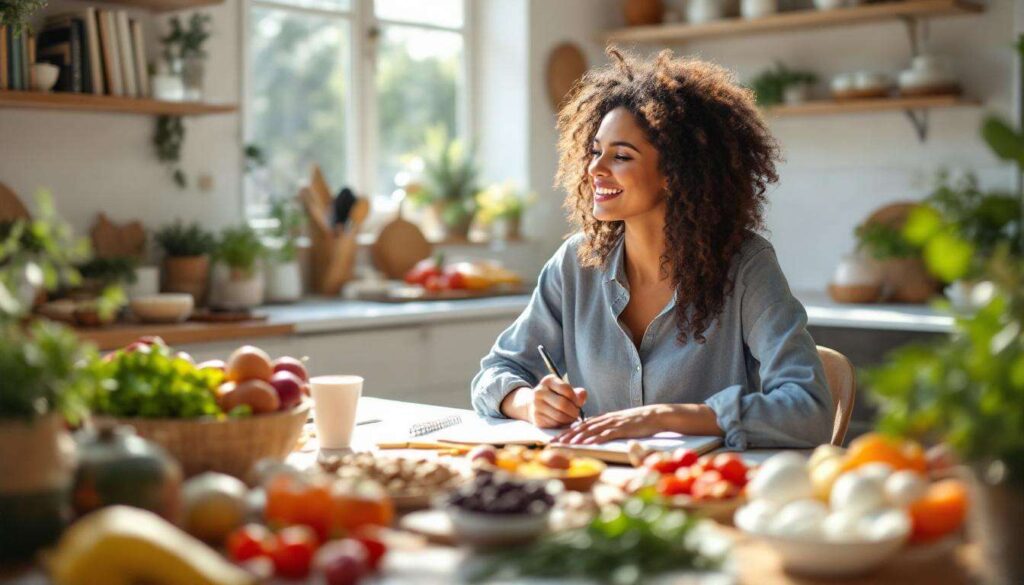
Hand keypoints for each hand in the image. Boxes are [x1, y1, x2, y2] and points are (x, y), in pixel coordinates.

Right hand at [501, 375, 586, 427]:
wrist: (534, 405)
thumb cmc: (555, 397)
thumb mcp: (565, 391)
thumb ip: (577, 393)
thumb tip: (583, 396)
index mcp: (548, 381)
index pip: (566, 389)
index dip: (576, 399)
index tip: (578, 403)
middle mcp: (539, 391)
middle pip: (563, 404)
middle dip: (574, 411)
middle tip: (577, 413)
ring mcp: (536, 405)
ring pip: (559, 416)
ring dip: (569, 420)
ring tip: (572, 418)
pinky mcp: (536, 418)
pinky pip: (554, 424)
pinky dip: (562, 425)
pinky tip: (563, 422)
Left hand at [553, 404, 669, 444]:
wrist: (655, 416)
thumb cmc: (638, 422)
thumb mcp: (619, 424)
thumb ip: (607, 428)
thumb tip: (596, 436)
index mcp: (604, 418)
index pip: (581, 425)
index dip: (567, 431)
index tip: (555, 439)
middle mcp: (606, 419)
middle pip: (582, 427)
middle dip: (566, 435)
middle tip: (553, 443)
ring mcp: (614, 423)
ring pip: (591, 430)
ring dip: (577, 437)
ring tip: (566, 444)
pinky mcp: (623, 429)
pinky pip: (607, 434)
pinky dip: (596, 439)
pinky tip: (587, 444)